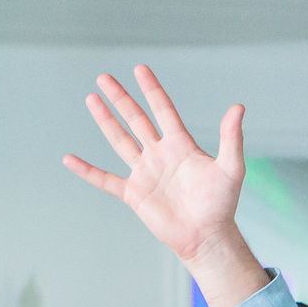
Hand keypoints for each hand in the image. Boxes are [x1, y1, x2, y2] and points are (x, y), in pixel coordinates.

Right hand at [64, 65, 268, 306]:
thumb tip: (238, 107)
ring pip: (120, 141)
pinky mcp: (134, 194)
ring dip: (105, 121)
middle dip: (121, 98)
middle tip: (104, 77)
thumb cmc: (222, 205)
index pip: (163, 110)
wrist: (207, 237)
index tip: (140, 69)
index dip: (152, 90)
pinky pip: (105, 180)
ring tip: (91, 99)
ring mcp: (145, 173)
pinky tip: (69, 159)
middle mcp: (160, 155)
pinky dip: (87, 171)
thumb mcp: (231, 168)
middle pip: (136, 119)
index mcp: (181, 145)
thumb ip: (231, 137)